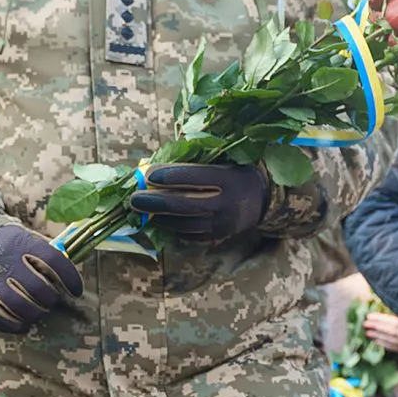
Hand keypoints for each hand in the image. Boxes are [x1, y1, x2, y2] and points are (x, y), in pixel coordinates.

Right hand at [0, 223, 83, 333]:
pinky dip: (16, 325)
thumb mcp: (27, 240)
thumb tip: (70, 275)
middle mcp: (7, 263)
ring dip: (36, 312)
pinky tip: (23, 323)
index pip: (54, 261)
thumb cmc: (10, 248)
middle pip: (40, 289)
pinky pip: (2, 320)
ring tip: (37, 309)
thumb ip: (48, 255)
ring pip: (23, 307)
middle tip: (50, 299)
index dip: (70, 278)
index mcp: (23, 244)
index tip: (76, 291)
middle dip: (50, 298)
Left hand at [133, 163, 270, 243]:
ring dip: (160, 218)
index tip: (148, 174)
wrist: (262, 198)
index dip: (169, 176)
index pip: (195, 177)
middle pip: (185, 205)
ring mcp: (223, 224)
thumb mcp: (223, 160)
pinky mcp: (219, 236)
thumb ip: (194, 162)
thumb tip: (155, 166)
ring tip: (142, 210)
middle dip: (156, 202)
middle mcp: (227, 204)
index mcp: (229, 179)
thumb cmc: (235, 172)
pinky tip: (159, 220)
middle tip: (134, 199)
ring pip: (185, 224)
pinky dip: (172, 228)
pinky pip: (191, 235)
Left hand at [361, 308, 397, 352]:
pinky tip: (376, 341)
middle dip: (376, 327)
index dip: (380, 318)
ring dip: (377, 336)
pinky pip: (393, 347)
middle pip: (389, 330)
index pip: (392, 321)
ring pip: (389, 339)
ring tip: (367, 333)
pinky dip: (383, 344)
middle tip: (364, 324)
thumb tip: (386, 305)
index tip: (369, 316)